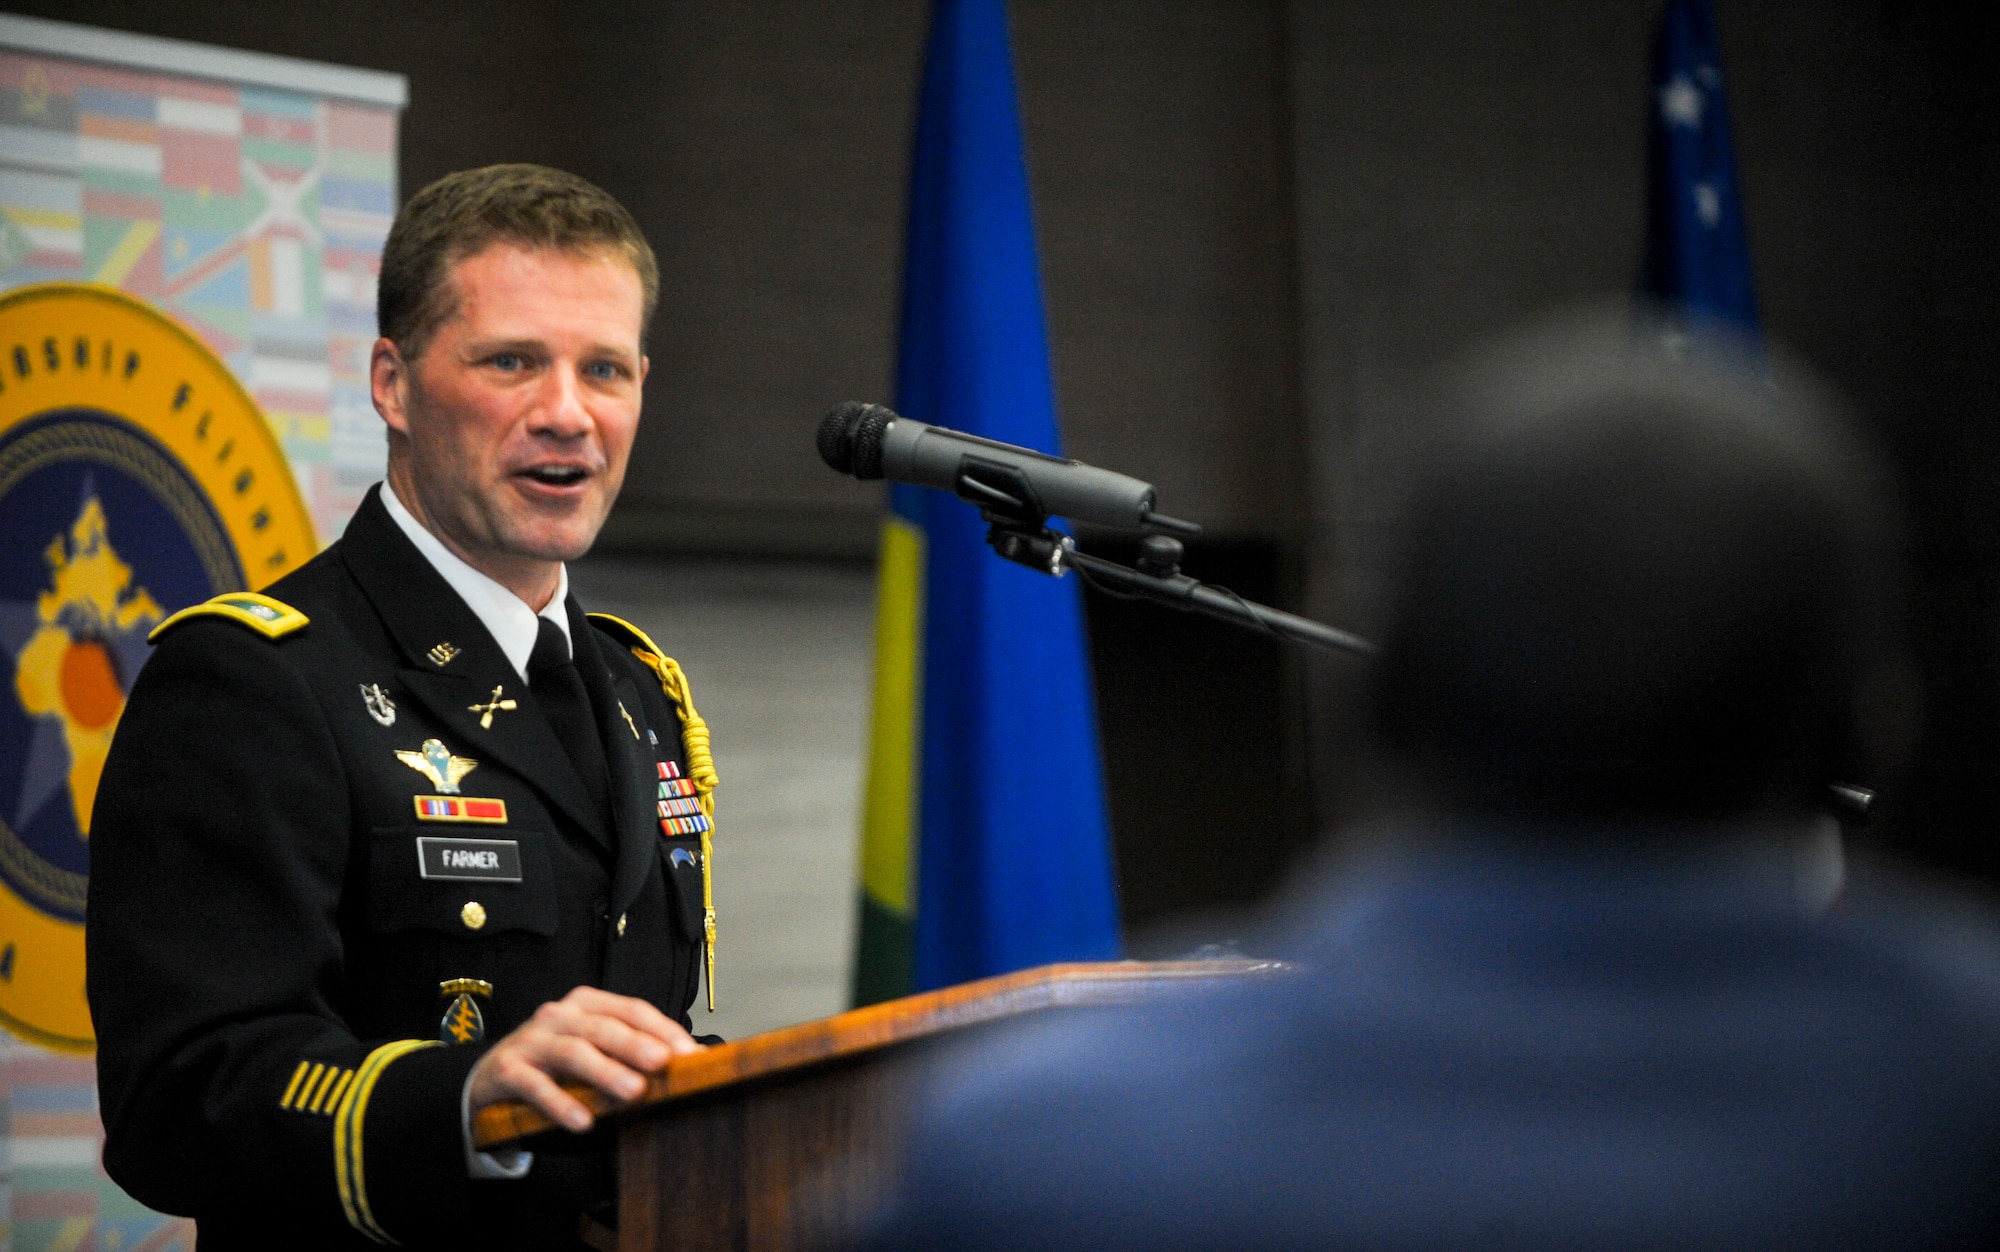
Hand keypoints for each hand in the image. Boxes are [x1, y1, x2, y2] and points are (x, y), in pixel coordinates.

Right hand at [467, 985, 702, 1132]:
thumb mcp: (591, 1051)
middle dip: (637, 1045)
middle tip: (664, 1063)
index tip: (690, 1053)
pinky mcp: (507, 1070)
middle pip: (604, 1028)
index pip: (631, 1010)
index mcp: (586, 1004)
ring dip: (606, 1071)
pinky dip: (560, 1103)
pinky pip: (536, 1086)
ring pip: (573, 1052)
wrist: (488, 1078)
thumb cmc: (554, 1065)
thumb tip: (687, 1066)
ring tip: (633, 1091)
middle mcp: (559, 1016)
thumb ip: (628, 1054)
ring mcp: (531, 1041)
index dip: (663, 1029)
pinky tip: (582, 1121)